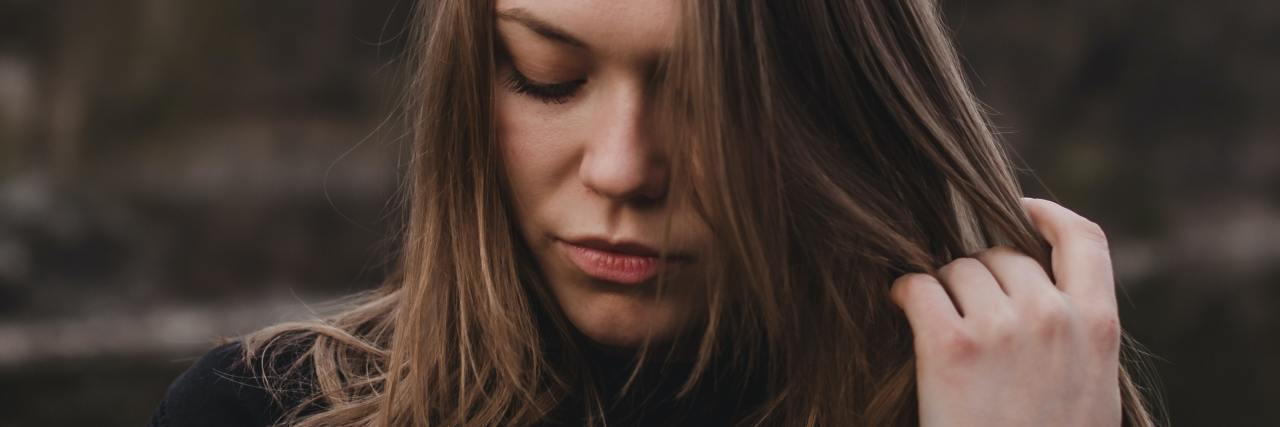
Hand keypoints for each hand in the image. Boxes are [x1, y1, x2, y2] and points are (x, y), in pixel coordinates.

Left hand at [889, 197, 1121, 425]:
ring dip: (943, 290)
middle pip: (1003, 255)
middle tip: (964, 313)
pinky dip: (905, 294)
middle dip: (979, 275)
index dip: (1048, 215)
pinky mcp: (949, 346)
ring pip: (958, 269)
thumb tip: (1055, 299)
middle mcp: (1052, 317)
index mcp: (1097, 326)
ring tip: (941, 328)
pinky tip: (903, 309)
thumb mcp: (1091, 392)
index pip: (1085, 239)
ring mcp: (1001, 329)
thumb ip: (1081, 339)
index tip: (1019, 210)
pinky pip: (918, 288)